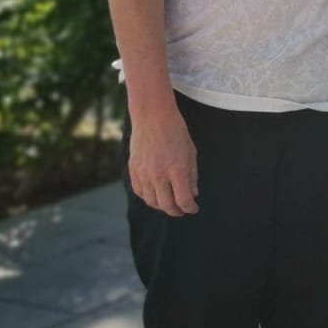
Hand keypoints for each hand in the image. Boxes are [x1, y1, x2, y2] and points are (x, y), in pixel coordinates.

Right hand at [128, 102, 198, 216]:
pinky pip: (140, 192)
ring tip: (169, 203)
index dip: (190, 208)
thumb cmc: (176, 132)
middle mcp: (159, 174)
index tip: (193, 209)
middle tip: (182, 210)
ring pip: (152, 201)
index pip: (183, 200)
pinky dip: (148, 197)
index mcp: (177, 170)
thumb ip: (192, 176)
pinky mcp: (134, 170)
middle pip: (167, 205)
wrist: (153, 116)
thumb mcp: (191, 153)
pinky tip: (156, 194)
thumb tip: (193, 195)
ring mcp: (144, 173)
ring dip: (162, 206)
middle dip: (176, 211)